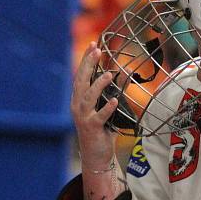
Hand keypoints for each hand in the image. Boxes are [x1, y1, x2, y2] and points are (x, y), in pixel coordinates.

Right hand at [71, 42, 118, 170]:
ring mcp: (83, 117)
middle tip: (98, 51)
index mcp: (79, 99)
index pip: (82, 75)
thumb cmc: (101, 130)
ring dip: (99, 85)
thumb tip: (122, 77)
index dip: (87, 60)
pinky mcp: (92, 128)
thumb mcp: (103, 108)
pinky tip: (114, 100)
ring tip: (109, 74)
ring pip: (89, 97)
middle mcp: (78, 106)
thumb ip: (107, 94)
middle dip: (89, 65)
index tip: (94, 45)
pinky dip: (107, 108)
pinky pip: (100, 116)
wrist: (95, 155)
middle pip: (82, 82)